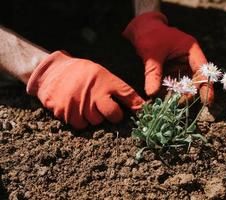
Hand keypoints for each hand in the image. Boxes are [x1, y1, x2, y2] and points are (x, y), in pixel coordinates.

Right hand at [27, 51, 144, 128]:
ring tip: (88, 105)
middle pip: (113, 116)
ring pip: (96, 122)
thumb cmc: (82, 72)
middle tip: (107, 109)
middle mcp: (94, 94)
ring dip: (94, 117)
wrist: (53, 71)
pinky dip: (80, 120)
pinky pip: (80, 125)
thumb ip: (118, 89)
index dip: (137, 106)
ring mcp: (79, 105)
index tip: (143, 112)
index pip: (128, 96)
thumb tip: (139, 104)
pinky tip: (77, 109)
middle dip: (114, 115)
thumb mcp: (102, 73)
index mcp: (104, 82)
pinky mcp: (65, 113)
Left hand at [123, 12, 213, 103]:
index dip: (205, 86)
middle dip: (187, 94)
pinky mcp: (171, 72)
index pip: (202, 70)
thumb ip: (153, 73)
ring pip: (183, 85)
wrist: (141, 29)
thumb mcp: (152, 54)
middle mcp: (188, 60)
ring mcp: (180, 66)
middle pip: (194, 81)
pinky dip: (168, 92)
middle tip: (177, 105)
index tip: (207, 101)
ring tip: (168, 104)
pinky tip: (160, 99)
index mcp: (191, 50)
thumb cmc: (149, 35)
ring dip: (176, 95)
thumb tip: (152, 94)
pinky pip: (172, 85)